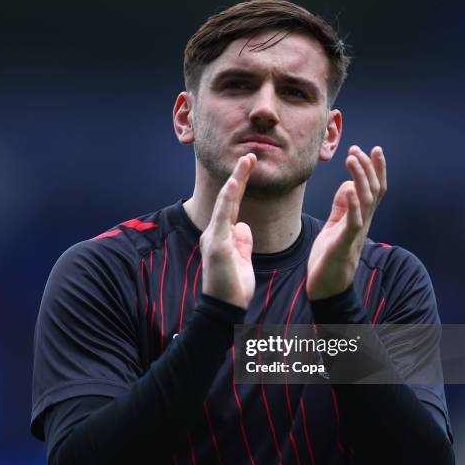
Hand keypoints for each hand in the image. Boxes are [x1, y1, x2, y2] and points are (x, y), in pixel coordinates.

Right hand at [200, 153, 257, 308]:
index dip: (241, 186)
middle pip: (228, 198)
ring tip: (247, 160)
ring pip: (226, 202)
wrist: (224, 308)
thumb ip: (242, 242)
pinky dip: (229, 198)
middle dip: (239, 176)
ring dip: (237, 179)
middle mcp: (215, 232)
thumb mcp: (242, 260)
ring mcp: (214, 236)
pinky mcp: (216, 243)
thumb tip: (244, 225)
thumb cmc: (233, 288)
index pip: (232, 206)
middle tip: (250, 156)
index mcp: (221, 236)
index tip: (249, 168)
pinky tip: (235, 182)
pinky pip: (223, 215)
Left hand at [306, 145, 386, 299]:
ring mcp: (355, 233)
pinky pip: (354, 222)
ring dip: (361, 178)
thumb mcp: (334, 226)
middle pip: (374, 190)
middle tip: (357, 149)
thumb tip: (349, 186)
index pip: (374, 189)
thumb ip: (342, 207)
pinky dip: (353, 204)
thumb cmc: (329, 257)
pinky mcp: (344, 243)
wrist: (325, 288)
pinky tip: (349, 189)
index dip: (377, 169)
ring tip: (353, 159)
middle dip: (368, 167)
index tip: (374, 149)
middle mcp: (363, 223)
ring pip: (367, 201)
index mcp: (360, 218)